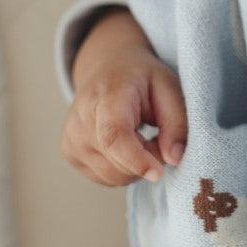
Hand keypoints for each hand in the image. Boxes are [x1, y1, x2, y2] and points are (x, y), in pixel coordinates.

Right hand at [61, 8, 187, 185]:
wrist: (107, 69)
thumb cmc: (141, 78)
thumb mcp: (169, 86)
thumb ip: (176, 122)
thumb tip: (174, 159)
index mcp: (107, 96)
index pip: (114, 136)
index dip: (136, 159)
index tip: (158, 172)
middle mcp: (81, 120)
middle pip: (116, 162)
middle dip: (149, 159)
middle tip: (162, 136)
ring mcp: (71, 139)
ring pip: (112, 176)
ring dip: (136, 166)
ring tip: (144, 137)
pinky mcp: (70, 154)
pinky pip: (104, 178)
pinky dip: (123, 169)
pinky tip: (129, 145)